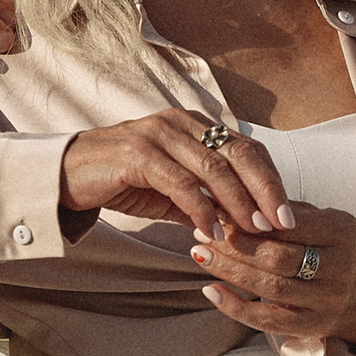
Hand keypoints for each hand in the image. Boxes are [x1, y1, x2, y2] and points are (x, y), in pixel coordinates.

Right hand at [60, 112, 290, 237]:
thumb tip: (243, 226)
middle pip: (238, 153)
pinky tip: (210, 233)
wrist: (67, 175)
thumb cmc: (122, 180)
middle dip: (265, 190)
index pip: (246, 148)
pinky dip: (200, 210)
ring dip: (237, 203)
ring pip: (213, 168)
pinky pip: (180, 183)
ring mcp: (158, 133)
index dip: (270, 180)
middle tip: (282, 223)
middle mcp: (180, 122)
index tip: (288, 214)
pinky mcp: (137, 153)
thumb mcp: (171, 191)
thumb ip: (205, 200)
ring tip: (253, 231)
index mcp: (194, 125)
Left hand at [185, 203, 355, 355]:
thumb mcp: (323, 219)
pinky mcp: (312, 326)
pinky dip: (235, 307)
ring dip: (228, 270)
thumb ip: (286, 211)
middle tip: (202, 230)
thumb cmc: (334, 246)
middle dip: (235, 244)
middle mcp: (339, 269)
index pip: (291, 224)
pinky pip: (267, 321)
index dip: (252, 217)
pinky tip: (210, 290)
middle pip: (277, 257)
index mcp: (342, 233)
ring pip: (269, 287)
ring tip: (199, 253)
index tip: (220, 208)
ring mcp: (326, 301)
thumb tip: (232, 196)